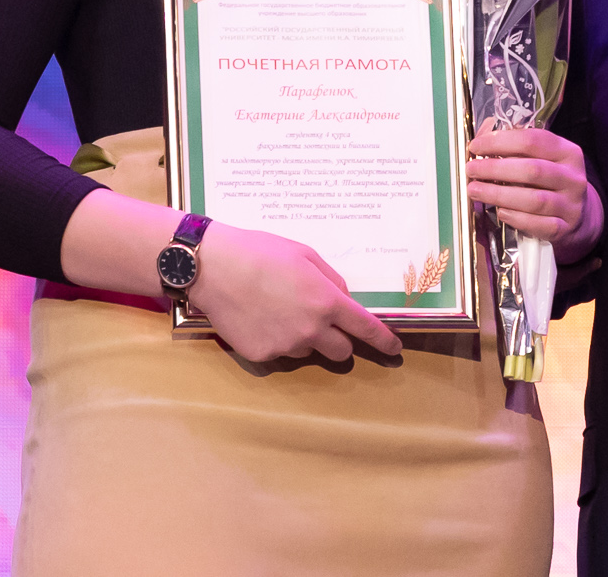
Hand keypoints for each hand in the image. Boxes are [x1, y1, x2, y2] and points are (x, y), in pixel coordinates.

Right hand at [188, 224, 403, 363]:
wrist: (214, 266)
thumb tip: (346, 302)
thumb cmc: (262, 253)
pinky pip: (280, 353)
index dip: (383, 341)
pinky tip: (260, 318)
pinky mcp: (261, 355)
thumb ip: (332, 281)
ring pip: (308, 351)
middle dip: (339, 340)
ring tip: (279, 310)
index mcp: (327, 302)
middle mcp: (311, 330)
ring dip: (305, 338)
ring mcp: (285, 346)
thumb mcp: (306, 256)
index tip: (393, 348)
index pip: (366, 330)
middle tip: (322, 322)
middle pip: (341, 352)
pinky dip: (277, 341)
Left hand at [465, 123, 602, 261]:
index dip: (501, 141)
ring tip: (475, 190)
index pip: (533, 140)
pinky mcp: (565, 228)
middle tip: (471, 169)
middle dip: (496, 168)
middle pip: (532, 170)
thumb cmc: (551, 182)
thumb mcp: (544, 160)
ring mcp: (571, 205)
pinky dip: (515, 217)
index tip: (476, 146)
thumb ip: (517, 149)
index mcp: (568, 152)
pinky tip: (499, 212)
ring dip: (499, 194)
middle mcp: (573, 178)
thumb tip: (481, 142)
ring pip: (534, 199)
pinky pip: (537, 224)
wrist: (580, 216)